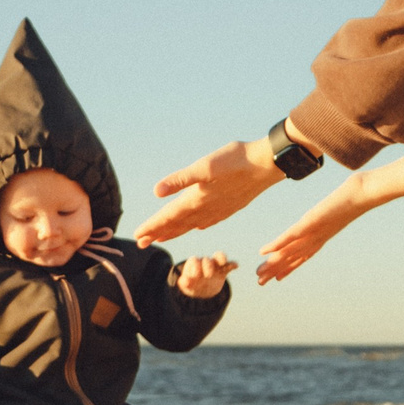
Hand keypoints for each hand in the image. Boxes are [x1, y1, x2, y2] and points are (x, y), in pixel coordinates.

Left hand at [135, 138, 280, 244]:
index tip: (136, 237)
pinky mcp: (228, 207)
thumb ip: (181, 180)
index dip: (151, 227)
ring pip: (190, 225)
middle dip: (157, 233)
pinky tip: (195, 226)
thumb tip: (157, 191)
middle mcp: (206, 210)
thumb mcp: (205, 166)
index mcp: (196, 200)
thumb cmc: (236, 161)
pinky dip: (194, 226)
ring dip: (174, 232)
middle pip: (176, 225)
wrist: (267, 165)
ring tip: (161, 237)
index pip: (168, 217)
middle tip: (141, 243)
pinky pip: (206, 223)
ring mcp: (218, 211)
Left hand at [175, 252, 237, 298]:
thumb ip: (184, 282)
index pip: (194, 261)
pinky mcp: (223, 270)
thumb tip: (183, 281)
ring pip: (219, 257)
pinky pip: (229, 265)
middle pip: (207, 260)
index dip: (195, 266)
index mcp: (194, 264)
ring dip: (221, 258)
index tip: (195, 276)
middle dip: (208, 266)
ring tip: (223, 262)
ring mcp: (214, 266)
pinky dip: (232, 264)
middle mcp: (204, 262)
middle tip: (208, 275)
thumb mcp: (186, 285)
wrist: (202, 290)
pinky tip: (235, 266)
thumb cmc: (192, 284)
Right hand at [256, 160, 403, 282]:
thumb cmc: (354, 198)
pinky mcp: (309, 222)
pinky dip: (276, 245)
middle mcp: (316, 238)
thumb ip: (334, 210)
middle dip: (276, 270)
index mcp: (321, 237)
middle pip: (292, 258)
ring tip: (258, 275)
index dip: (290, 268)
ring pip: (288, 251)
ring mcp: (312, 232)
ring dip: (272, 263)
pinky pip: (290, 236)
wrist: (364, 195)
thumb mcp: (340, 207)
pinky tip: (263, 252)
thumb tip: (333, 209)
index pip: (303, 257)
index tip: (278, 278)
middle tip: (260, 284)